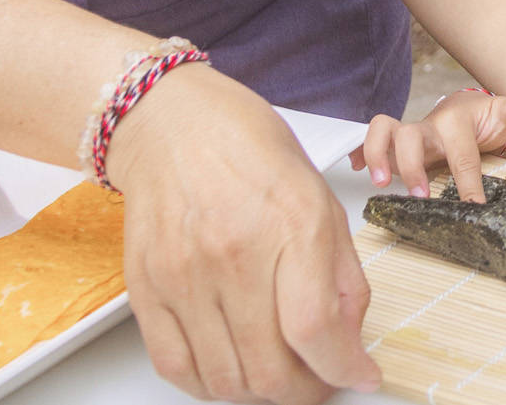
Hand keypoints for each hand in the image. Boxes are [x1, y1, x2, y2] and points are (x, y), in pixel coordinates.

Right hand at [106, 64, 380, 403]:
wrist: (175, 126)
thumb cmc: (252, 152)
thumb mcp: (322, 201)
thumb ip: (343, 276)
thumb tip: (350, 341)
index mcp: (291, 226)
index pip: (315, 329)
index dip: (344, 369)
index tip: (361, 376)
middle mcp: (234, 255)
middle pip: (269, 369)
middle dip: (307, 392)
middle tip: (321, 380)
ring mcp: (183, 276)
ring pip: (224, 380)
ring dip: (262, 394)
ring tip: (281, 375)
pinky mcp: (144, 289)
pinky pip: (176, 367)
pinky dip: (210, 386)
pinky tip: (235, 371)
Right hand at [349, 75, 505, 202]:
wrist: (469, 115)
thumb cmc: (487, 120)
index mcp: (456, 121)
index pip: (461, 154)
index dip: (467, 182)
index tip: (474, 206)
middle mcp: (428, 126)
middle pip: (409, 136)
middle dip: (412, 165)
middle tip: (421, 195)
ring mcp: (410, 134)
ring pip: (381, 130)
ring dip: (377, 154)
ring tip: (381, 181)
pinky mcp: (396, 144)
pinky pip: (370, 140)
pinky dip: (359, 152)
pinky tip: (358, 168)